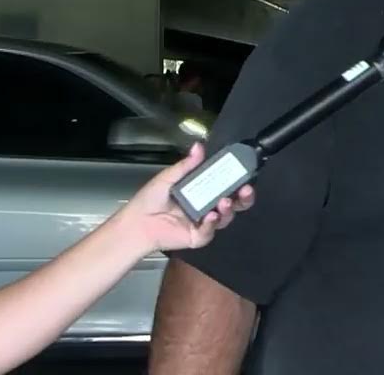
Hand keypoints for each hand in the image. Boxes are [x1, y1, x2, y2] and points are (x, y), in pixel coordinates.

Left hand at [117, 143, 255, 252]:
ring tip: (224, 202)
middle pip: (234, 203)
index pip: (226, 185)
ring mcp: (204, 223)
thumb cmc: (150, 200)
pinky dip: (212, 224)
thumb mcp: (169, 177)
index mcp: (202, 191)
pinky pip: (210, 231)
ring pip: (226, 217)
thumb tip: (199, 146)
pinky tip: (210, 217)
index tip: (244, 173)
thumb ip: (186, 164)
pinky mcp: (198, 237)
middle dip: (244, 197)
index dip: (238, 180)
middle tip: (246, 190)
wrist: (137, 222)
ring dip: (229, 209)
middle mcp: (207, 207)